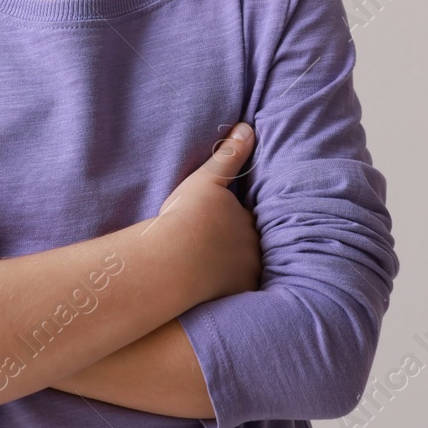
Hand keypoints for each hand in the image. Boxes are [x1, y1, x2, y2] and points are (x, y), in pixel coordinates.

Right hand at [153, 122, 261, 305]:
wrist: (173, 261)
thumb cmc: (187, 218)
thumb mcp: (207, 181)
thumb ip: (229, 155)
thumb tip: (248, 128)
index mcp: (249, 222)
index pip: (248, 221)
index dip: (236, 222)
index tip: (221, 225)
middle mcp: (254, 250)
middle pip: (250, 247)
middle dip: (240, 248)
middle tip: (217, 249)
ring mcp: (245, 276)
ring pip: (244, 272)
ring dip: (234, 271)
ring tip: (216, 273)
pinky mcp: (232, 299)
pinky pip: (233, 296)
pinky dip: (226, 293)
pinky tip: (213, 295)